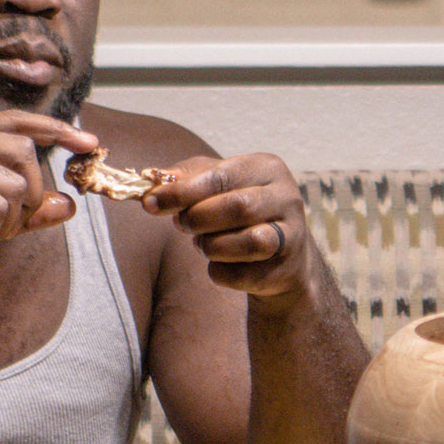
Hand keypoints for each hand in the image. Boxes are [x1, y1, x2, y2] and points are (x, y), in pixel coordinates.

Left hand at [146, 153, 314, 301]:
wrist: (283, 255)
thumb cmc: (240, 211)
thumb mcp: (217, 185)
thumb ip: (185, 178)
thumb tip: (150, 181)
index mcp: (267, 168)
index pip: (221, 176)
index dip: (182, 191)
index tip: (151, 203)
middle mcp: (288, 197)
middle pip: (237, 207)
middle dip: (198, 219)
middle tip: (182, 225)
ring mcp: (292, 235)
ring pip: (248, 242)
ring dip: (211, 246)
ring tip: (204, 244)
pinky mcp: (286, 270)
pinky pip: (243, 276)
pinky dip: (221, 272)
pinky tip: (221, 264)